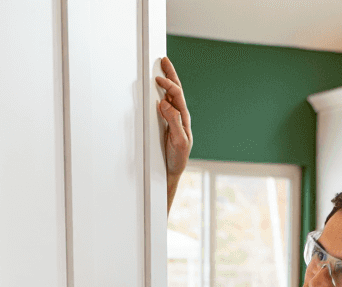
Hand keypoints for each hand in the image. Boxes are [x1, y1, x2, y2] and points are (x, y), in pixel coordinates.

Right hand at [156, 56, 191, 209]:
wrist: (172, 171)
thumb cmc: (177, 158)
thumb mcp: (178, 141)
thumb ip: (173, 121)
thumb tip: (165, 103)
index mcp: (183, 118)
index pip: (177, 95)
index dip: (168, 85)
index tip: (158, 78)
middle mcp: (179, 116)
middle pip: (176, 90)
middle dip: (170, 74)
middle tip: (164, 60)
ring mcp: (173, 119)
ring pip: (171, 95)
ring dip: (167, 80)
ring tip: (162, 68)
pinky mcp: (166, 124)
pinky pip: (165, 104)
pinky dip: (162, 93)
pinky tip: (158, 89)